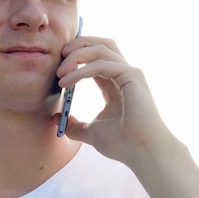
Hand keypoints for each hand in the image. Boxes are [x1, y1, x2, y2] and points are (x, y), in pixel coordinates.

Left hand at [55, 36, 172, 165]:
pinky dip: (82, 70)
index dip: (75, 54)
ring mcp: (129, 73)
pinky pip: (102, 64)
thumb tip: (55, 118)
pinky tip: (67, 82)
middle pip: (100, 44)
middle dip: (77, 45)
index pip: (95, 56)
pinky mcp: (132, 76)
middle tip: (58, 58)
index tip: (56, 66)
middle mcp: (123, 73)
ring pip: (101, 48)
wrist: (142, 153)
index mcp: (114, 82)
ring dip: (77, 55)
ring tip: (60, 72)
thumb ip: (75, 124)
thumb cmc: (124, 144)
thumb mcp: (91, 132)